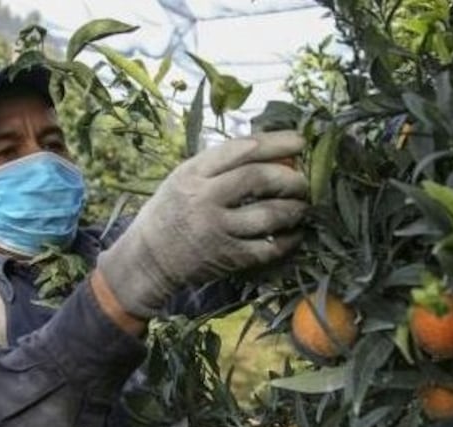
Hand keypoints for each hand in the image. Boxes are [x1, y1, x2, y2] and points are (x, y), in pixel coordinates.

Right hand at [97, 130, 309, 318]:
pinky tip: (295, 234)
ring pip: (268, 215)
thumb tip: (270, 152)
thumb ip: (219, 165)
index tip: (299, 142)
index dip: (276, 143)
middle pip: (258, 179)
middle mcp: (204, 198)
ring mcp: (216, 229)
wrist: (148, 258)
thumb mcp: (184, 178)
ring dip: (293, 209)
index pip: (241, 149)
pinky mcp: (226, 257)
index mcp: (193, 173)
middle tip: (304, 181)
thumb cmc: (171, 212)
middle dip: (289, 177)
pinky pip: (267, 248)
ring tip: (302, 206)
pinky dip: (288, 240)